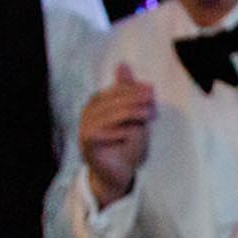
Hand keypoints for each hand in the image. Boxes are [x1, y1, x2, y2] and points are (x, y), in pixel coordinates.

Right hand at [79, 63, 153, 204]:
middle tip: (152, 100)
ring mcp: (85, 128)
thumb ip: (128, 93)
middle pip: (110, 102)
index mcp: (98, 103)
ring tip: (148, 116)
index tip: (152, 91)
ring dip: (128, 114)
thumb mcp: (133, 116)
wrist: (120, 172)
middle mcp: (89, 113)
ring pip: (106, 116)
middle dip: (133, 99)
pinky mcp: (86, 143)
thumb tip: (122, 65)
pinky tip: (129, 132)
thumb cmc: (128, 143)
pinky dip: (115, 132)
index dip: (133, 90)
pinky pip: (98, 134)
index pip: (115, 91)